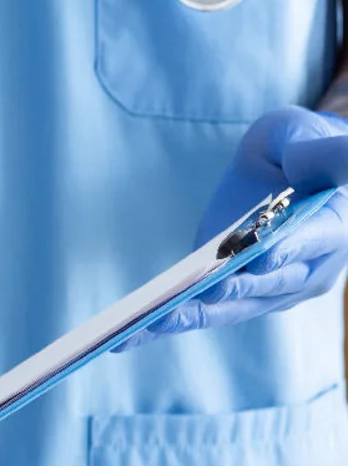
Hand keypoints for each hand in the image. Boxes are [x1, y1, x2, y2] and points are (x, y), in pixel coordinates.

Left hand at [119, 106, 347, 350]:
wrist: (291, 168)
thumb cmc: (297, 144)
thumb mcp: (301, 135)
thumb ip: (318, 151)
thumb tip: (328, 156)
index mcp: (336, 222)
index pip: (315, 238)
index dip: (287, 248)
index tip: (258, 258)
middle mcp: (315, 264)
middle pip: (273, 281)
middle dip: (233, 288)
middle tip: (198, 295)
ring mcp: (282, 286)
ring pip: (239, 305)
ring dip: (196, 315)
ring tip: (151, 322)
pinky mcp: (249, 294)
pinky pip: (215, 310)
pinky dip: (179, 319)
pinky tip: (138, 330)